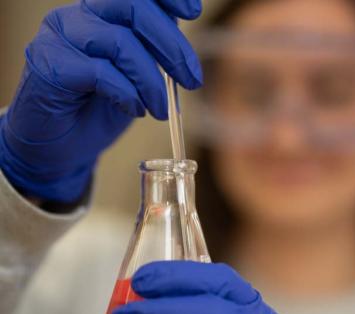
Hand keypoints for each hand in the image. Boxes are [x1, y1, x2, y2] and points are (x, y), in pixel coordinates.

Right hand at [0, 0, 201, 202]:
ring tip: (160, 110)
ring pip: (118, 42)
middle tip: (193, 80)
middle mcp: (78, 17)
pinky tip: (136, 110)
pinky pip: (100, 72)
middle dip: (171, 45)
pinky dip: (127, 94)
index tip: (193, 11)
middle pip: (132, 7)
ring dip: (150, 81)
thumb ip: (150, 59)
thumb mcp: (133, 82)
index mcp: (99, 15)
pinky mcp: (49, 65)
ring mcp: (59, 38)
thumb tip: (183, 52)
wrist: (60, 146)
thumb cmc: (96, 112)